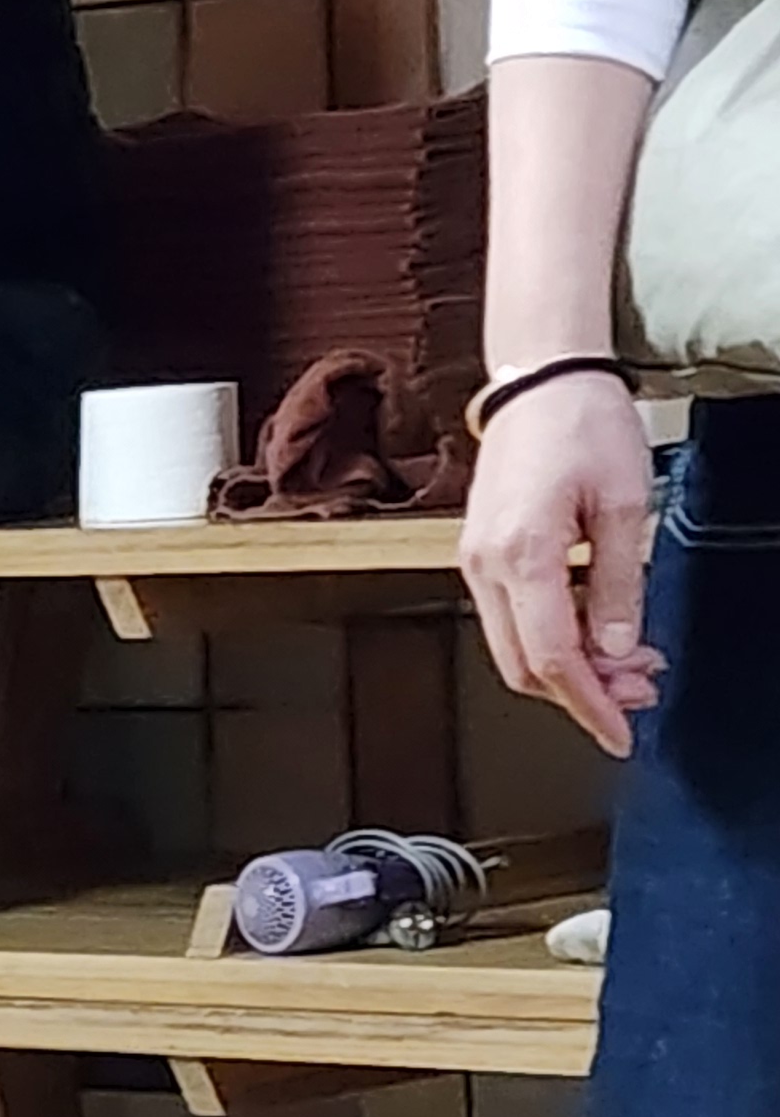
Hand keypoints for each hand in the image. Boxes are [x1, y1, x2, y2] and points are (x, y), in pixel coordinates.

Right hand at [462, 372, 662, 754]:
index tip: (620, 732)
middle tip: (640, 692)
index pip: (552, 657)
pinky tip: (594, 630)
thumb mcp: (625, 503)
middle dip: (582, 692)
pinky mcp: (480, 556)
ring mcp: (476, 563)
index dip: (588, 704)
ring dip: (569, 666)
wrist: (539, 383)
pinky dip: (552, 638)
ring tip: (628, 660)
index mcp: (523, 554)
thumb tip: (619, 649)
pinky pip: (511, 619)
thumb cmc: (582, 425)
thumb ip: (619, 584)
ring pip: (515, 648)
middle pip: (524, 667)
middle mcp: (486, 566)